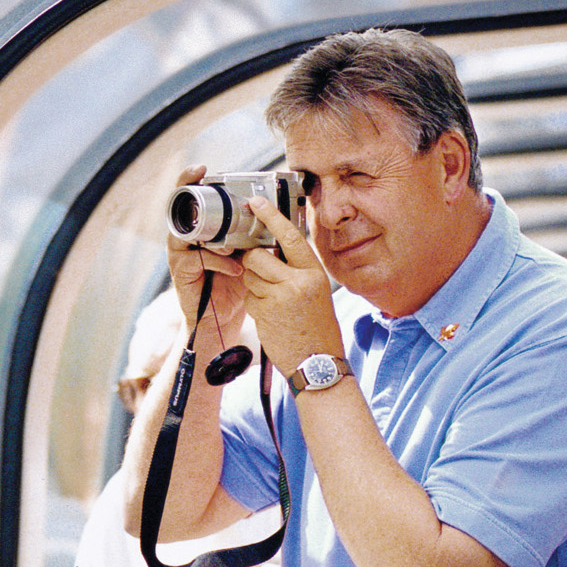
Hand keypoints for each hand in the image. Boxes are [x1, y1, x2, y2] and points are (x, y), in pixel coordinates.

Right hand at [166, 165, 249, 335]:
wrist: (221, 322)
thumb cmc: (235, 285)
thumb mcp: (248, 255)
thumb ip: (253, 236)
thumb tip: (279, 215)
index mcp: (201, 230)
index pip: (192, 201)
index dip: (191, 181)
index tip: (201, 168)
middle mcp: (185, 239)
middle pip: (180, 211)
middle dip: (188, 194)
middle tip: (199, 182)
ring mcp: (180, 255)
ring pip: (187, 234)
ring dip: (211, 234)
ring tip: (231, 240)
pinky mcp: (181, 273)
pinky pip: (197, 260)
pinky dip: (219, 262)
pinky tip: (236, 269)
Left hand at [238, 195, 343, 376]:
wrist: (318, 363)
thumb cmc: (317, 326)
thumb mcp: (316, 292)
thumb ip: (297, 270)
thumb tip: (273, 249)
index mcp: (314, 273)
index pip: (290, 236)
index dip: (272, 217)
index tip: (256, 203)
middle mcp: (298, 282)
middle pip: (258, 256)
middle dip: (251, 261)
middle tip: (259, 270)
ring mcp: (280, 298)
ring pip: (249, 276)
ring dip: (253, 284)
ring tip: (272, 300)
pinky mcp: (264, 314)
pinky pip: (248, 297)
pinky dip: (253, 303)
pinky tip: (270, 315)